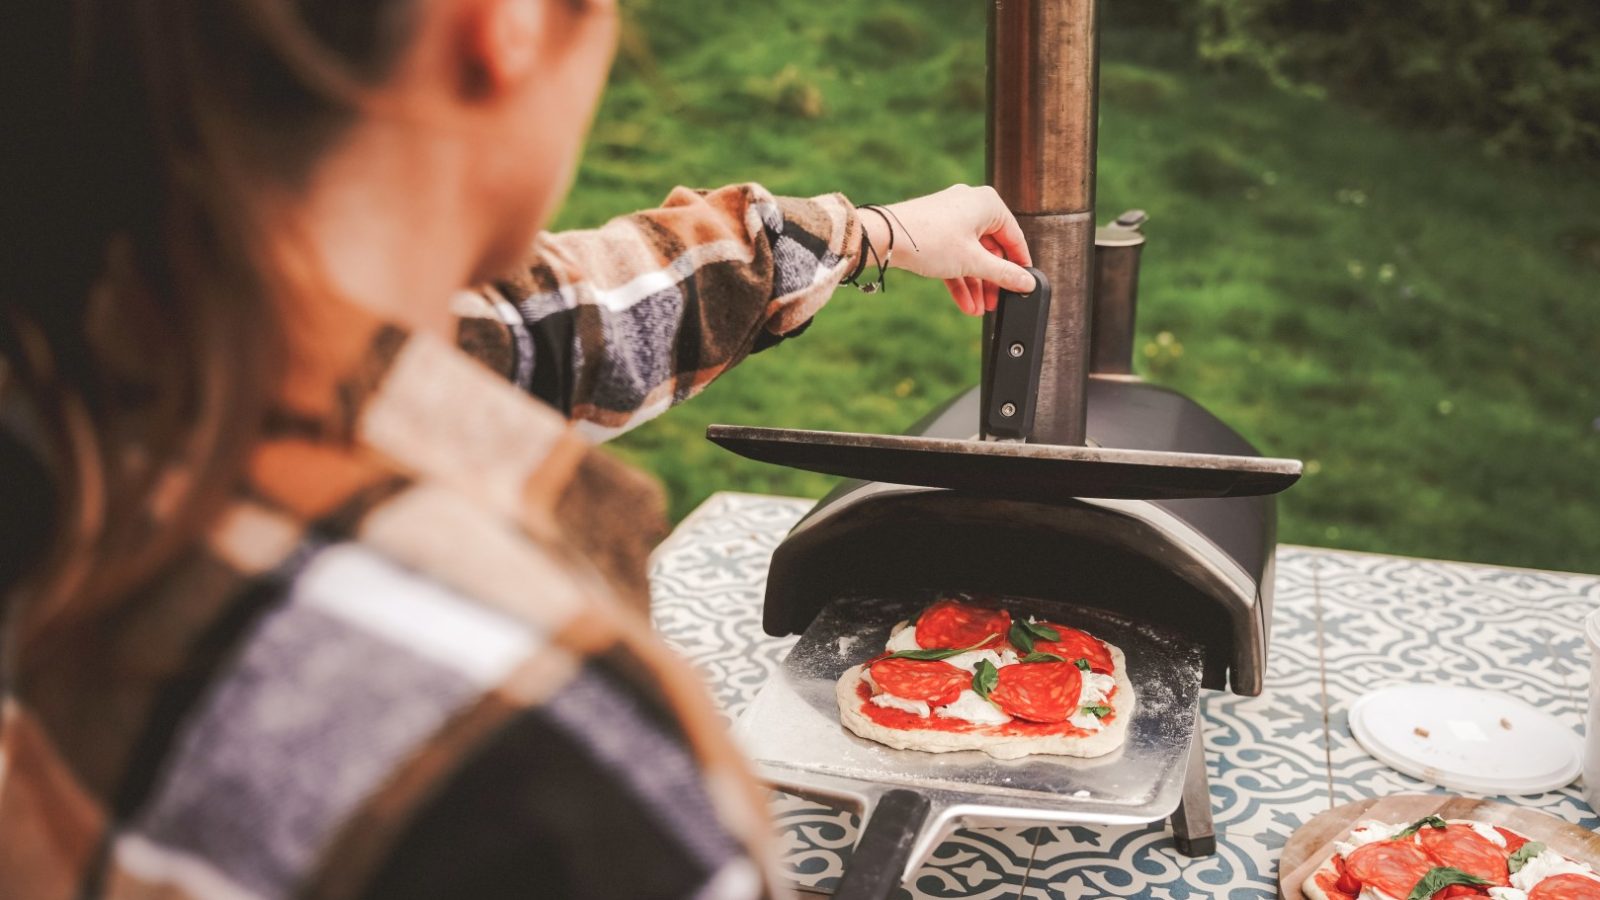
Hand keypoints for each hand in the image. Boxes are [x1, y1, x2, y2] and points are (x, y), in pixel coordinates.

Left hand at [860, 185, 1034, 315]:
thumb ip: (1004, 274)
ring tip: (978, 310)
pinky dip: (959, 278)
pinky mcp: (934, 230)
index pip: (1014, 237)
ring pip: (971, 255)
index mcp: (988, 204)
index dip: (1019, 265)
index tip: (1023, 286)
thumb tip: (1027, 283)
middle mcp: (970, 205)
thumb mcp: (974, 262)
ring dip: (975, 285)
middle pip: (991, 248)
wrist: (884, 237)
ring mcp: (950, 218)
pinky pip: (953, 256)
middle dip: (992, 281)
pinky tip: (965, 304)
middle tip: (995, 304)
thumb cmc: (931, 240)